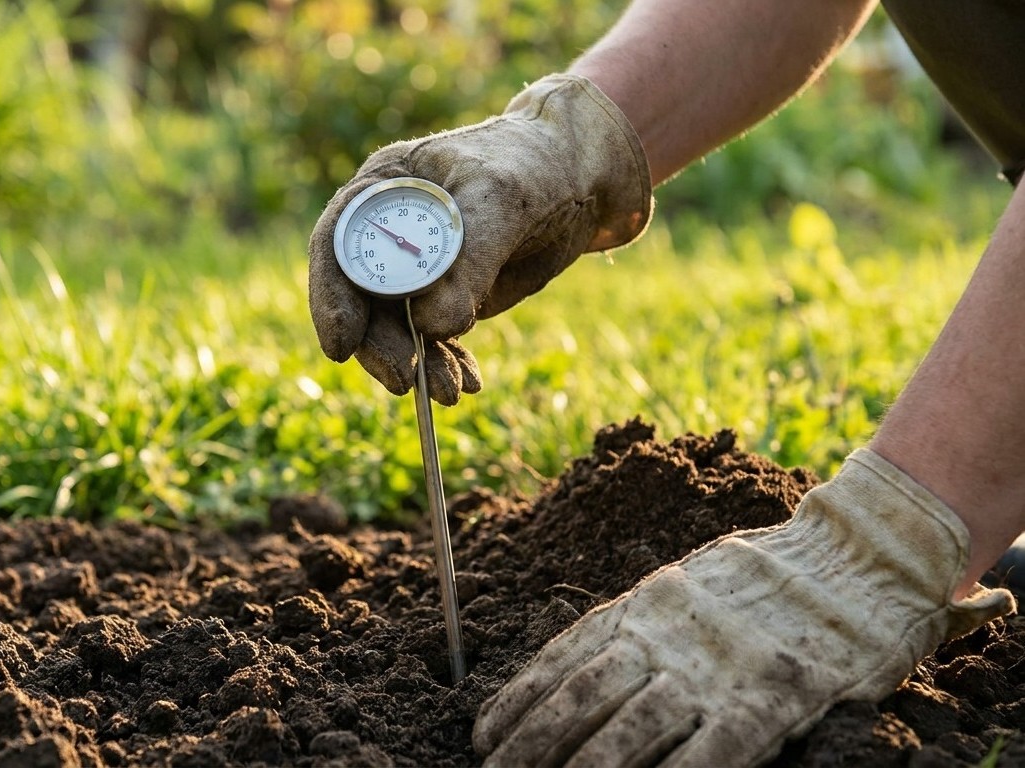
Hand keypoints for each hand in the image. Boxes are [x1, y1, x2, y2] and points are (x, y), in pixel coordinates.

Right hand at [308, 74, 651, 404]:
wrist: (577, 180)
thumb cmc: (533, 167)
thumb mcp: (503, 200)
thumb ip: (467, 259)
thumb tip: (431, 326)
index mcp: (379, 191)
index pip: (336, 247)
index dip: (330, 297)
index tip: (341, 344)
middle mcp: (385, 234)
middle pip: (361, 300)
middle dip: (380, 347)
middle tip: (405, 382)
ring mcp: (412, 272)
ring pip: (395, 329)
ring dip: (417, 366)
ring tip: (451, 393)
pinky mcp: (443, 300)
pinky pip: (433, 342)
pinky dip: (448, 365)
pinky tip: (470, 383)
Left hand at [473, 449, 1015, 766]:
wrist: (861, 553)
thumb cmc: (767, 578)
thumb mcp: (685, 585)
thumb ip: (637, 624)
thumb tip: (574, 671)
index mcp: (645, 605)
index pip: (563, 660)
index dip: (518, 703)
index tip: (484, 737)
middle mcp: (670, 633)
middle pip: (583, 697)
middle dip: (532, 744)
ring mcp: (721, 666)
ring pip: (633, 728)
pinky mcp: (776, 695)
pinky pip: (714, 749)